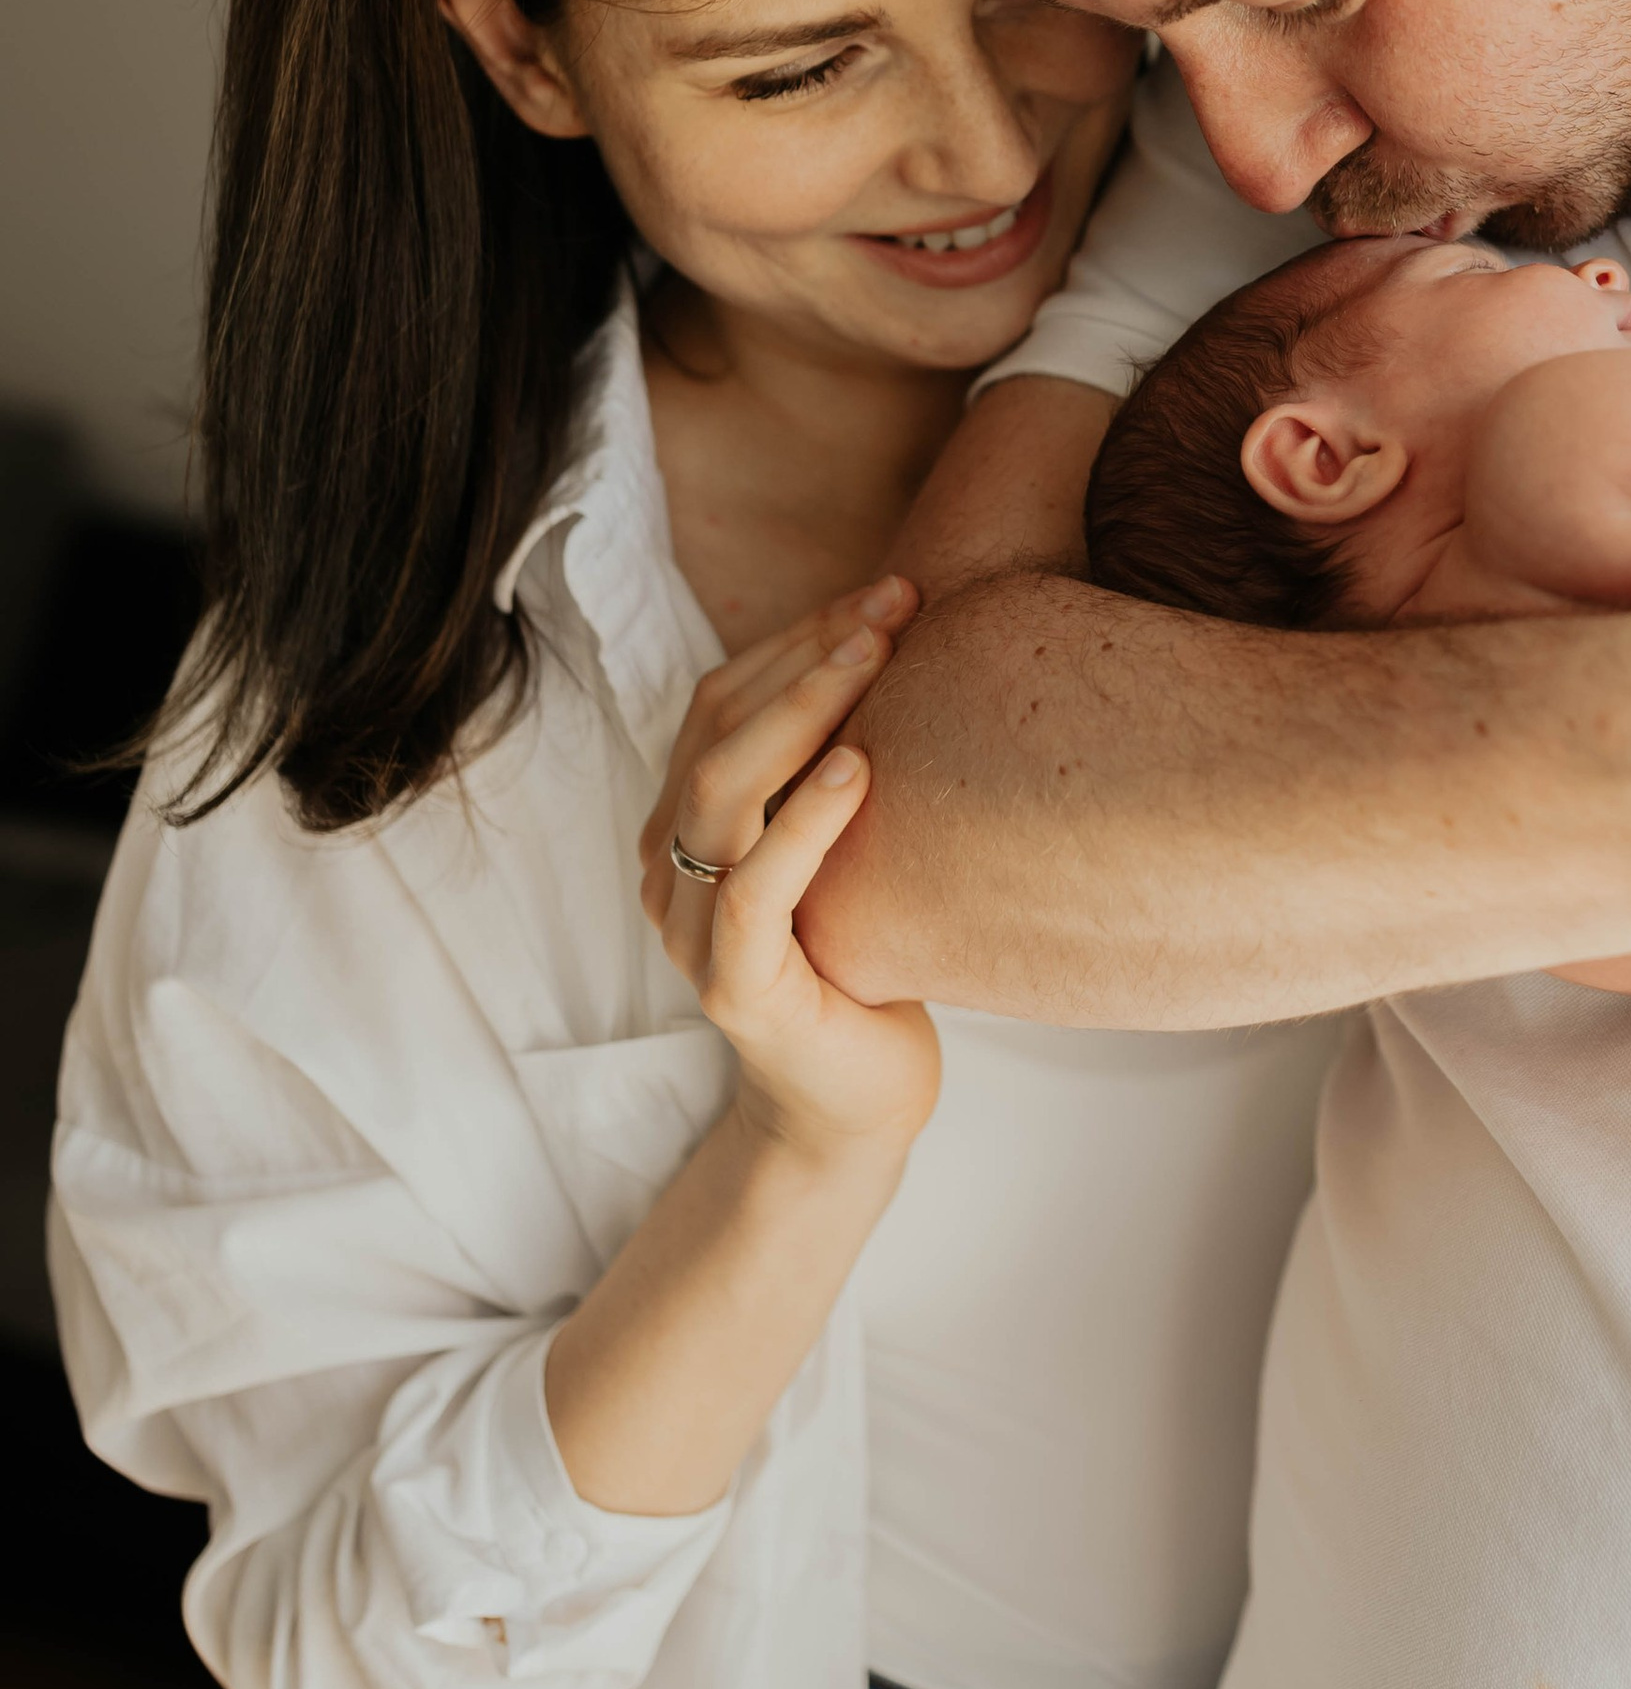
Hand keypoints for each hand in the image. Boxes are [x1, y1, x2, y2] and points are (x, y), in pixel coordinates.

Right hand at [648, 582, 939, 1169]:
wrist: (858, 1098)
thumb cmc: (866, 956)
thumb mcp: (849, 844)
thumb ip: (836, 764)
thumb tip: (904, 638)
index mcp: (684, 829)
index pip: (719, 704)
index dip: (797, 639)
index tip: (887, 590)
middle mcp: (669, 872)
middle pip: (716, 731)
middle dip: (806, 655)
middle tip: (894, 603)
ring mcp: (691, 933)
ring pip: (720, 795)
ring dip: (802, 712)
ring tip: (875, 656)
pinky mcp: (735, 989)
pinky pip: (752, 892)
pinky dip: (802, 823)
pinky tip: (857, 769)